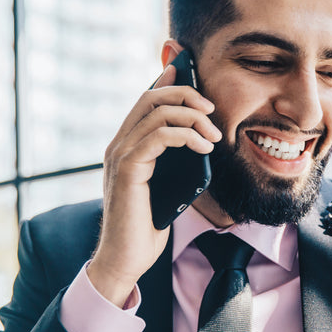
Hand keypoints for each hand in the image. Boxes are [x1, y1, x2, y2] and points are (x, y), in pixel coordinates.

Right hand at [88, 65, 221, 306]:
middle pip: (150, 98)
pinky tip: (203, 147)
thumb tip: (197, 137)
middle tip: (211, 109)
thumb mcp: (166, 184)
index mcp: (126, 146)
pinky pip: (158, 136)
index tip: (189, 73)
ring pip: (156, 113)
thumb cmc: (147, 225)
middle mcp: (118, 145)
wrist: (126, 258)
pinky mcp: (128, 169)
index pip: (144, 101)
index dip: (167, 82)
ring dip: (192, 117)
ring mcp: (120, 155)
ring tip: (214, 135)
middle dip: (185, 95)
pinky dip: (185, 136)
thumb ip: (173, 159)